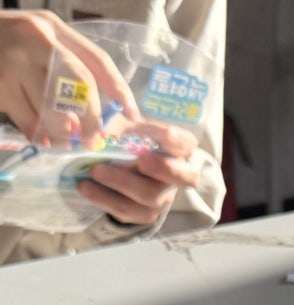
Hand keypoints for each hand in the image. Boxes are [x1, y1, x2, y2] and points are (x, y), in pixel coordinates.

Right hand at [0, 11, 136, 142]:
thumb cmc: (3, 47)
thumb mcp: (36, 44)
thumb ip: (67, 67)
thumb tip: (106, 110)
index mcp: (50, 27)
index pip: (96, 60)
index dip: (119, 91)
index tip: (133, 115)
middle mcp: (35, 39)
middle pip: (81, 87)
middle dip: (92, 119)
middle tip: (94, 139)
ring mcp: (14, 62)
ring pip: (55, 110)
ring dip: (65, 134)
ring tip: (66, 141)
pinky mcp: (0, 86)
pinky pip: (30, 122)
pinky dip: (41, 136)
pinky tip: (43, 140)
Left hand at [78, 123, 198, 225]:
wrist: (119, 170)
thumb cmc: (128, 142)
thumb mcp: (124, 127)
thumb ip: (116, 125)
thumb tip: (97, 130)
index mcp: (177, 150)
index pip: (187, 144)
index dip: (178, 140)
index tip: (165, 133)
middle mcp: (176, 177)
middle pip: (180, 177)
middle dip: (162, 168)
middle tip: (141, 160)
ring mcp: (162, 198)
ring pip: (149, 196)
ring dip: (121, 182)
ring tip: (95, 171)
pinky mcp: (144, 214)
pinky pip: (127, 210)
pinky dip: (104, 198)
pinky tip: (86, 186)